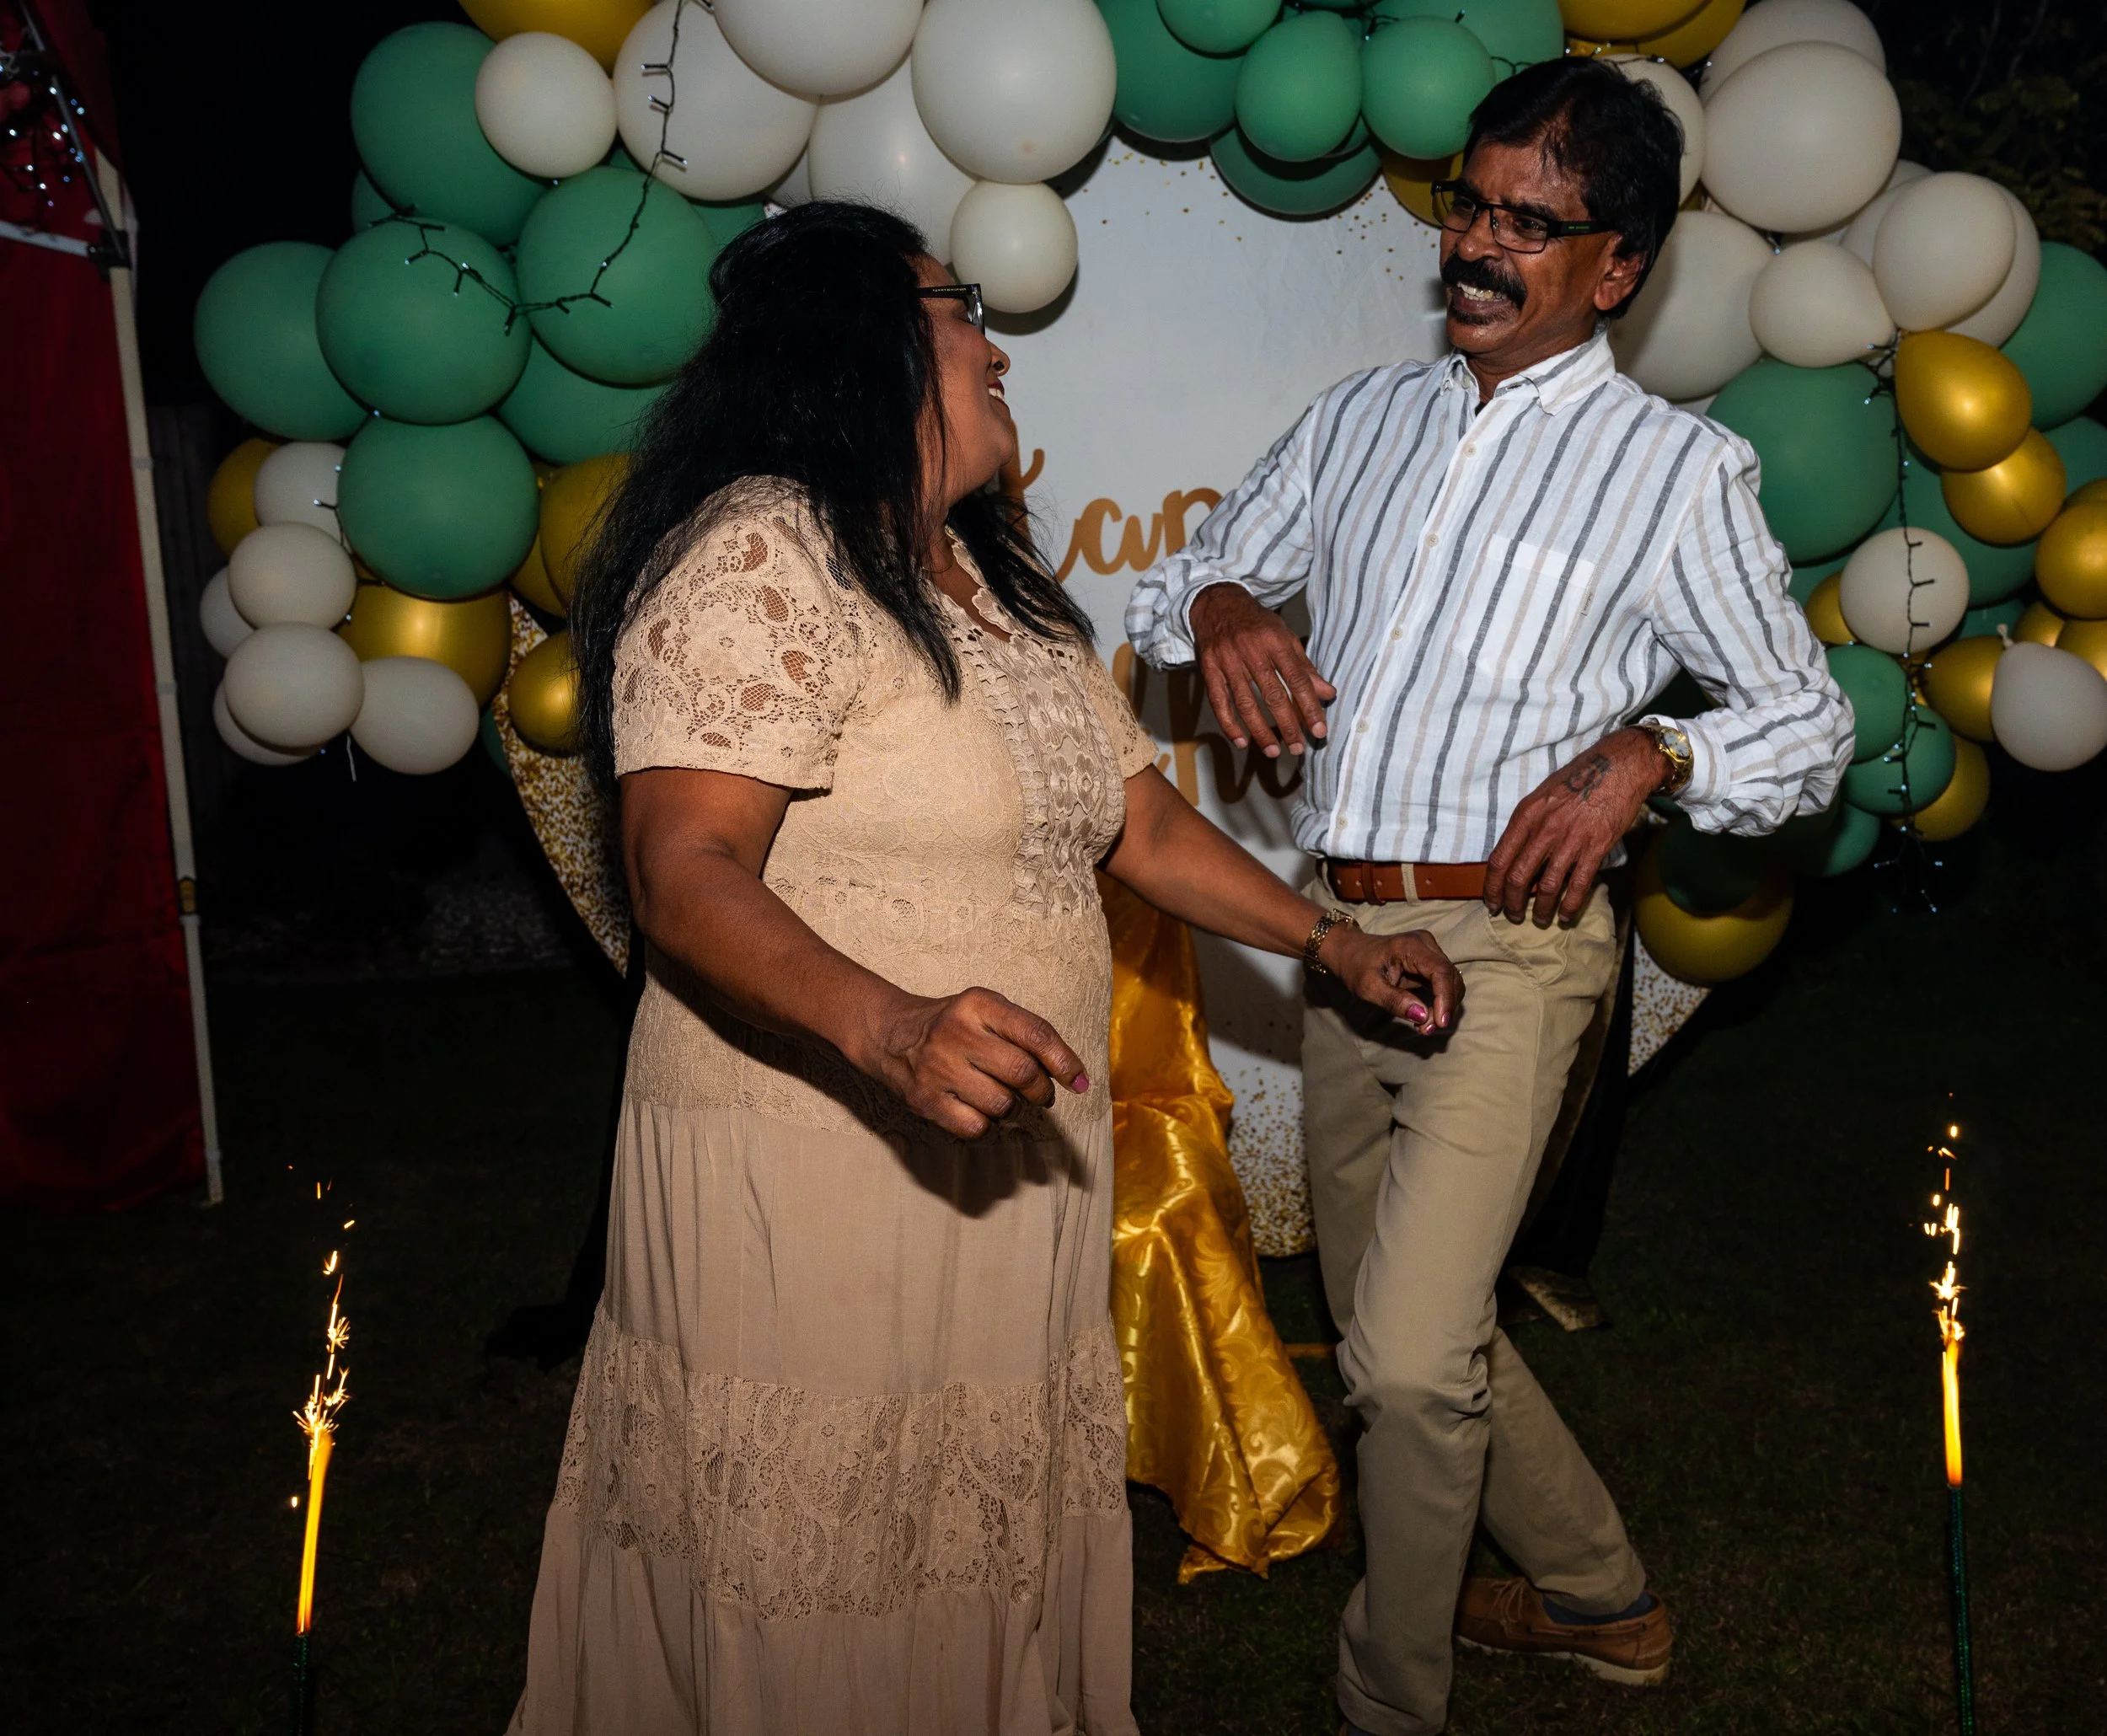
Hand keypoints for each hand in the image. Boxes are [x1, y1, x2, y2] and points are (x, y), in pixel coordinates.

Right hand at [859, 986, 1088, 1138]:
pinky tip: (977, 1108)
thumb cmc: (956, 1025)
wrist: (890, 1035)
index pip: (1035, 1034)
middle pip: (1022, 1073)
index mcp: (978, 1004)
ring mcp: (938, 1068)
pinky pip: (976, 1127)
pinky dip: (986, 1124)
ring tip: (998, 1094)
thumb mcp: (987, 1010)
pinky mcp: (925, 1101)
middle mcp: (956, 1033)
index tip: (1080, 1082)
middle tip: (1039, 1094)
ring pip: (1001, 1104)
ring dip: (1011, 1107)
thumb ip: (1027, 1034)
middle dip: (1040, 1090)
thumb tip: (1076, 1078)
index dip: (1065, 1062)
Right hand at [1189, 582, 1337, 758]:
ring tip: (1274, 751)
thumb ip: (1305, 667)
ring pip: (1245, 702)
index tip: (1319, 730)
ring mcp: (1227, 661)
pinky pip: (1218, 701)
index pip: (1297, 680)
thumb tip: (1327, 693)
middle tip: (1298, 748)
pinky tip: (1241, 742)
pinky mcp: (1209, 669)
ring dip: (1260, 730)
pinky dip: (1229, 724)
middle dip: (1287, 724)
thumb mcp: (1284, 637)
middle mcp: (1251, 651)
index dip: (1309, 707)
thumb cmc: (1256, 624)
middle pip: (1272, 694)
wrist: (1217, 604)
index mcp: (1275, 641)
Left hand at [1317, 923, 1463, 1035]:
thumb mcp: (1368, 987)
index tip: (1440, 1023)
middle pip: (1451, 977)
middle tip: (1426, 1030)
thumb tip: (1422, 1015)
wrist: (1350, 953)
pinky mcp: (1430, 963)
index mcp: (1410, 945)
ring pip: (1451, 983)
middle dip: (1444, 1007)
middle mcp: (1426, 945)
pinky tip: (1424, 1018)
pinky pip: (1444, 984)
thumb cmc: (1356, 967)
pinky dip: (1439, 1003)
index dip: (1445, 998)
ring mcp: (1430, 952)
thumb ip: (1394, 1001)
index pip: (1440, 971)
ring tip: (1423, 1026)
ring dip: (1443, 1007)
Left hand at [1485, 727, 1667, 927]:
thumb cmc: (1579, 778)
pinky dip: (1570, 905)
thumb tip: (1514, 853)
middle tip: (1513, 916)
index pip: (1499, 859)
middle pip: (1518, 878)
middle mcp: (1544, 828)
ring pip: (1546, 886)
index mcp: (1526, 815)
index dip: (1492, 887)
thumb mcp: (1542, 795)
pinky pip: (1578, 885)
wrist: (1619, 766)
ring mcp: (1570, 839)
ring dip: (1540, 909)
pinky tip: (1565, 916)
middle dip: (1511, 903)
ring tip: (1539, 920)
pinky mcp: (1596, 847)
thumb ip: (1527, 823)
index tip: (1491, 902)